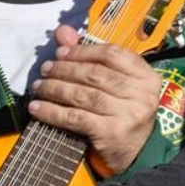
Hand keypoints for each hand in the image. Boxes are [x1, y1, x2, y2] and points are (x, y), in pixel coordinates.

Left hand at [28, 25, 164, 176]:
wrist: (137, 154)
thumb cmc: (124, 114)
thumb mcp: (116, 85)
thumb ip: (90, 57)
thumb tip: (63, 32)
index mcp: (147, 77)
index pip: (112, 54)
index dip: (82, 51)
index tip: (61, 52)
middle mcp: (142, 94)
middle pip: (95, 74)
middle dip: (64, 69)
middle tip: (45, 70)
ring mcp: (129, 114)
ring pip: (84, 95)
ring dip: (55, 89)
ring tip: (39, 88)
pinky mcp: (113, 133)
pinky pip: (76, 117)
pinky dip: (52, 111)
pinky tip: (38, 108)